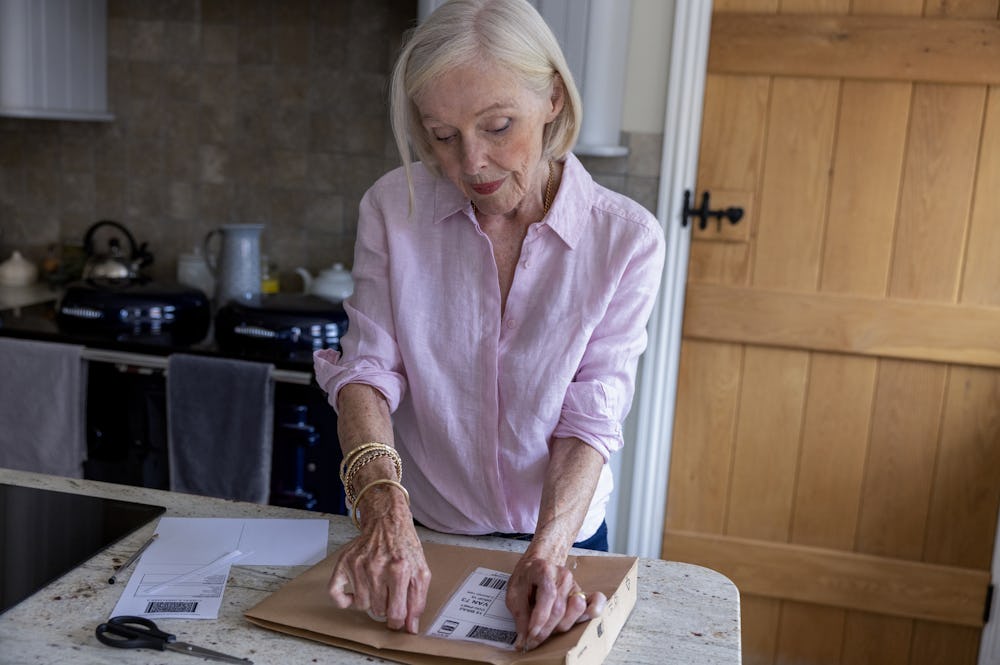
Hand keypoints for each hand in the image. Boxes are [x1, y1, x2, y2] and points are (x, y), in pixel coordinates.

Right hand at [327, 492, 430, 632]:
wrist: (388, 522)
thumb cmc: (404, 548)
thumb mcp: (420, 571)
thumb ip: (418, 601)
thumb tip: (410, 628)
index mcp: (400, 570)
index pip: (396, 613)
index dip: (398, 621)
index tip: (397, 619)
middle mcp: (377, 567)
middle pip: (378, 610)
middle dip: (386, 606)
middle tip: (390, 593)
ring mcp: (358, 565)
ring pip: (361, 605)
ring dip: (370, 601)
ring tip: (377, 586)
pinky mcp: (344, 563)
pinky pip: (335, 594)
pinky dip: (343, 600)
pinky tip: (354, 595)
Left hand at [505, 554, 606, 650]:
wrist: (539, 563)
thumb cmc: (526, 577)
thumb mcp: (514, 592)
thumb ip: (519, 615)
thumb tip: (523, 641)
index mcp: (544, 570)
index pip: (547, 596)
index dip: (539, 620)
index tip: (530, 637)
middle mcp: (563, 576)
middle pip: (560, 608)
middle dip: (546, 630)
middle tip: (533, 642)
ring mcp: (575, 584)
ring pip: (575, 610)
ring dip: (560, 627)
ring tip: (546, 631)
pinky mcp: (582, 592)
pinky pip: (596, 601)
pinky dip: (593, 610)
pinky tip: (583, 620)